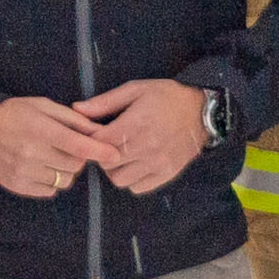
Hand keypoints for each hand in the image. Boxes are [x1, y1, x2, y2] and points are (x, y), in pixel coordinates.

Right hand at [0, 97, 106, 196]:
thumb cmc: (15, 114)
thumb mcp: (42, 106)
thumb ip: (71, 118)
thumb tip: (98, 130)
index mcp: (40, 129)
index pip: (77, 145)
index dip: (99, 151)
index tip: (114, 154)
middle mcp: (32, 153)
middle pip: (74, 164)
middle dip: (79, 157)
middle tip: (69, 147)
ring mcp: (24, 172)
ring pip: (64, 180)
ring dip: (66, 171)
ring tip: (53, 157)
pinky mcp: (19, 186)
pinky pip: (50, 190)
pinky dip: (52, 181)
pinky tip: (42, 168)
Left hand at [72, 77, 211, 196]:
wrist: (202, 110)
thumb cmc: (166, 96)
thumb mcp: (135, 90)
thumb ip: (105, 102)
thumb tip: (77, 110)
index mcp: (137, 123)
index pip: (100, 142)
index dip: (90, 139)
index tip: (92, 133)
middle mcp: (147, 146)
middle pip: (107, 163)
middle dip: (101, 155)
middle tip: (106, 144)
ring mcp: (158, 163)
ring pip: (120, 180)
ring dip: (115, 169)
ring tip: (120, 156)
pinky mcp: (167, 174)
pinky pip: (138, 188)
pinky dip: (132, 179)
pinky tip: (134, 164)